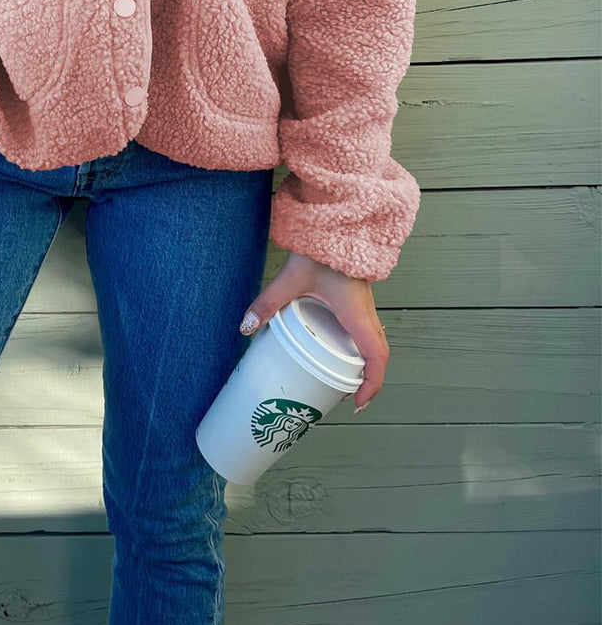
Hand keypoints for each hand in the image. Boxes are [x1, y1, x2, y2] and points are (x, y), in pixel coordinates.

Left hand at [238, 250, 388, 413]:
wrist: (336, 219)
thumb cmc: (322, 247)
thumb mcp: (291, 278)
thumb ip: (269, 302)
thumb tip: (247, 326)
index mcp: (356, 312)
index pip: (376, 356)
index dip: (371, 384)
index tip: (357, 404)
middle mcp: (366, 311)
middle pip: (377, 352)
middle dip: (366, 378)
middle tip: (346, 396)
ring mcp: (364, 303)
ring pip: (375, 339)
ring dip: (364, 361)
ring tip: (342, 377)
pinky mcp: (357, 295)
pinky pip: (367, 326)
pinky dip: (360, 344)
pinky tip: (338, 346)